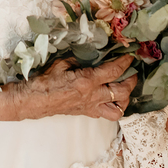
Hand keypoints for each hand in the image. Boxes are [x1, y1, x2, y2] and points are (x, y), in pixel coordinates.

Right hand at [13, 56, 137, 120]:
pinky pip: (105, 114)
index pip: (114, 71)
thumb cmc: (46, 80)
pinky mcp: (86, 113)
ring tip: (123, 89)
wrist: (34, 100)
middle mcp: (93, 97)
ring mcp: (91, 107)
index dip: (125, 62)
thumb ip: (80, 58)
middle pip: (122, 92)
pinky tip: (109, 98)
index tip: (130, 55)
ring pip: (118, 109)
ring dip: (124, 99)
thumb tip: (92, 53)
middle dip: (131, 81)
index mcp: (87, 81)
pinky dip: (112, 106)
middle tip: (132, 72)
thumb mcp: (63, 62)